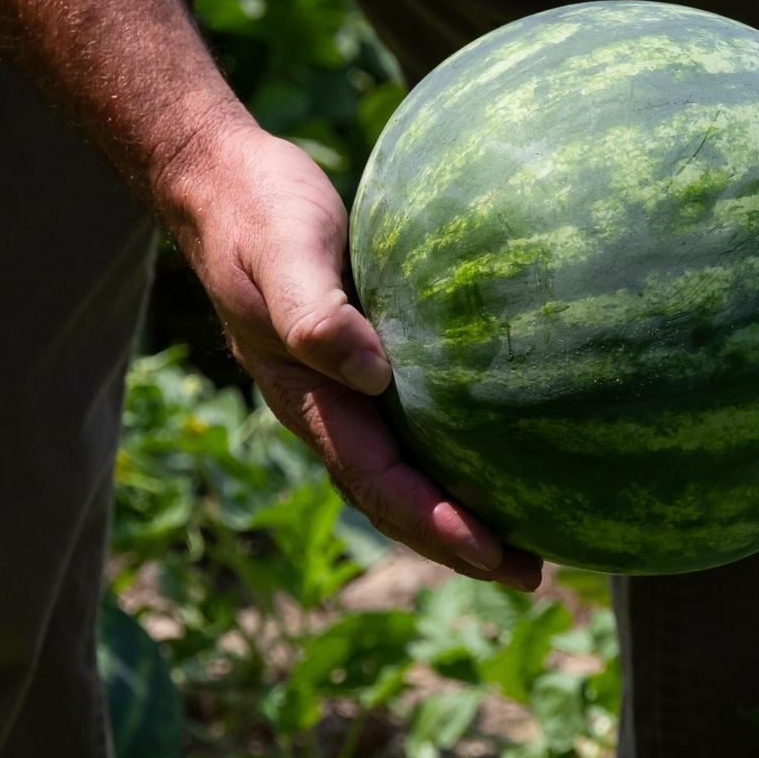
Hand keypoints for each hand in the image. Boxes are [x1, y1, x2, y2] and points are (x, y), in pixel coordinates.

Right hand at [156, 122, 543, 589]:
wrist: (227, 184)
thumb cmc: (259, 215)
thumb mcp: (286, 255)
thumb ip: (315, 316)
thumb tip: (373, 374)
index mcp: (308, 399)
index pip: (378, 482)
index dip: (434, 525)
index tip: (495, 556)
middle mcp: (330, 406)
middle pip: (395, 495)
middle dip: (457, 541)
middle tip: (530, 573)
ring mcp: (347, 385)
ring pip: (406, 464)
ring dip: (458, 505)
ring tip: (526, 531)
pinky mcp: (368, 353)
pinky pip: (416, 416)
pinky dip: (455, 445)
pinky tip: (501, 441)